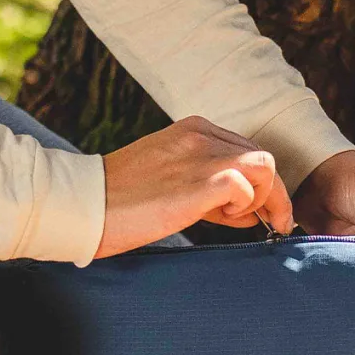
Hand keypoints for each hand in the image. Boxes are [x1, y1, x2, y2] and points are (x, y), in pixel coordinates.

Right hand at [95, 115, 292, 258]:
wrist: (83, 204)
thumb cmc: (119, 201)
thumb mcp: (167, 179)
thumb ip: (205, 187)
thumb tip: (244, 210)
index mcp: (193, 130)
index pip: (246, 150)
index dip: (257, 183)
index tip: (254, 211)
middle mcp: (200, 136)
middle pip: (263, 158)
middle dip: (270, 195)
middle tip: (264, 224)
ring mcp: (199, 157)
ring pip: (265, 167)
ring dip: (263, 198)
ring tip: (236, 219)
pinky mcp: (196, 184)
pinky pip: (244, 186)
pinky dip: (245, 207)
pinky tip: (224, 220)